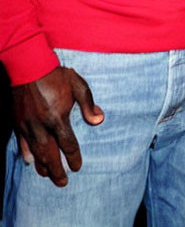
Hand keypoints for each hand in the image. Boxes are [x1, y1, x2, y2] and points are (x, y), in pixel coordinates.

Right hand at [12, 66, 103, 186]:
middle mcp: (42, 125)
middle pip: (50, 154)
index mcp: (58, 117)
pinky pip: (22, 143)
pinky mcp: (19, 122)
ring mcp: (28, 125)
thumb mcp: (79, 86)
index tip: (77, 167)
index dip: (73, 157)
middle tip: (63, 182)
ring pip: (35, 152)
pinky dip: (27, 153)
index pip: (68, 144)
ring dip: (43, 166)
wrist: (30, 67)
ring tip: (48, 176)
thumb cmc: (57, 75)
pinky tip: (31, 162)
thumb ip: (89, 104)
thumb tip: (99, 120)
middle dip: (57, 170)